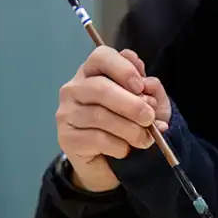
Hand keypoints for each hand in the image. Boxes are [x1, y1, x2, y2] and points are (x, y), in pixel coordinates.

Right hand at [56, 46, 168, 191]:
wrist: (111, 160)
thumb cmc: (129, 124)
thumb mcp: (148, 104)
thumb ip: (151, 89)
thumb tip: (149, 83)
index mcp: (93, 71)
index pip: (101, 56)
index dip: (124, 69)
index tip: (141, 86)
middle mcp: (74, 88)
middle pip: (100, 88)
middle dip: (131, 105)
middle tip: (149, 118)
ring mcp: (67, 113)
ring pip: (99, 116)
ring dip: (129, 129)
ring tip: (145, 139)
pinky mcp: (66, 138)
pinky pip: (96, 139)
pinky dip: (118, 145)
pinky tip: (125, 149)